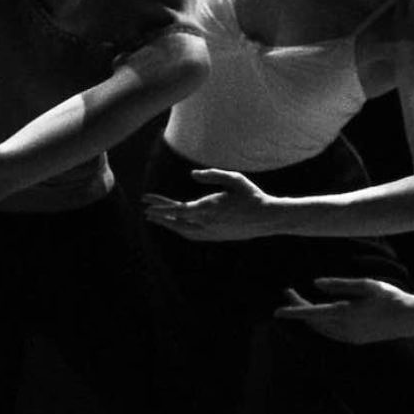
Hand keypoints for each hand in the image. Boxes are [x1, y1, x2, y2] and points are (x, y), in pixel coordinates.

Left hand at [141, 168, 283, 241]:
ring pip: (183, 231)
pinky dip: (181, 230)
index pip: (177, 210)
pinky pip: (193, 236)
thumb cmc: (251, 195)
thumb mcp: (234, 179)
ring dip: (169, 225)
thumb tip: (192, 175)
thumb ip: (213, 175)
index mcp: (209, 208)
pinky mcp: (216, 238)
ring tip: (157, 219)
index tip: (147, 206)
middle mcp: (207, 224)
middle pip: (176, 222)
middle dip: (160, 216)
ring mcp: (212, 233)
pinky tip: (178, 226)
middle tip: (146, 212)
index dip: (160, 208)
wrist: (267, 218)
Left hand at [272, 277, 413, 344]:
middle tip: (288, 291)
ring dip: (308, 316)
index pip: (312, 314)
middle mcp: (345, 329)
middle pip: (313, 321)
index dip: (293, 311)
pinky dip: (319, 323)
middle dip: (298, 307)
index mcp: (346, 313)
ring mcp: (349, 337)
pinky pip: (330, 333)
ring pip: (320, 329)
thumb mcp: (366, 285)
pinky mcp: (354, 341)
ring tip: (298, 300)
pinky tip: (316, 314)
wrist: (410, 320)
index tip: (276, 311)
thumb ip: (340, 285)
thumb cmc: (390, 297)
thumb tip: (315, 284)